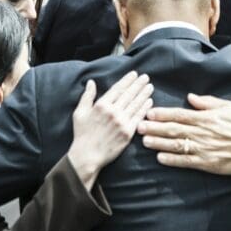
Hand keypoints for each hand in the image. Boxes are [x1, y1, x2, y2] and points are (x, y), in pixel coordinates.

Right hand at [67, 71, 153, 189]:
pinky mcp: (128, 133)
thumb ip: (87, 96)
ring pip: (136, 104)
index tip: (134, 74)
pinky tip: (149, 101)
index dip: (127, 80)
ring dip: (144, 94)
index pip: (118, 88)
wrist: (87, 156)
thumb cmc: (82, 134)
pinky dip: (145, 108)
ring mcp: (122, 122)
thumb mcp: (79, 113)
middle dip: (138, 84)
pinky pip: (138, 117)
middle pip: (129, 94)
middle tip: (146, 77)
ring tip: (150, 87)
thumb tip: (91, 82)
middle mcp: (113, 112)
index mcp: (101, 105)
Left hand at [138, 93, 230, 174]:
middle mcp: (202, 133)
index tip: (149, 113)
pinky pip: (186, 162)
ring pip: (176, 146)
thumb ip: (207, 102)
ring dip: (159, 144)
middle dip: (154, 128)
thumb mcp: (227, 106)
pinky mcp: (207, 163)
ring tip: (145, 142)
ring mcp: (204, 149)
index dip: (162, 114)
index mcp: (206, 118)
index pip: (179, 115)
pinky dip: (172, 161)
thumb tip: (190, 97)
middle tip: (139, 127)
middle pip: (173, 130)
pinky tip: (160, 159)